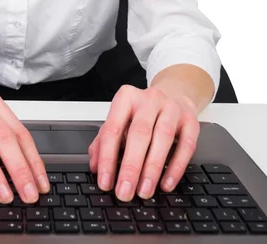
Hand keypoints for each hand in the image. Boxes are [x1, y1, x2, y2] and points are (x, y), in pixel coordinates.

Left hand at [87, 84, 199, 200]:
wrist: (173, 94)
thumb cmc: (141, 113)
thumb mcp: (120, 121)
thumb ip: (104, 141)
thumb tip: (96, 167)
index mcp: (126, 97)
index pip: (113, 128)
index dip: (107, 157)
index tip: (105, 181)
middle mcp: (149, 99)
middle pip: (139, 133)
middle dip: (130, 166)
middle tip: (124, 191)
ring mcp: (172, 107)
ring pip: (163, 138)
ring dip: (152, 169)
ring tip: (144, 191)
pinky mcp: (191, 120)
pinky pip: (186, 145)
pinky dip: (176, 167)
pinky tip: (166, 184)